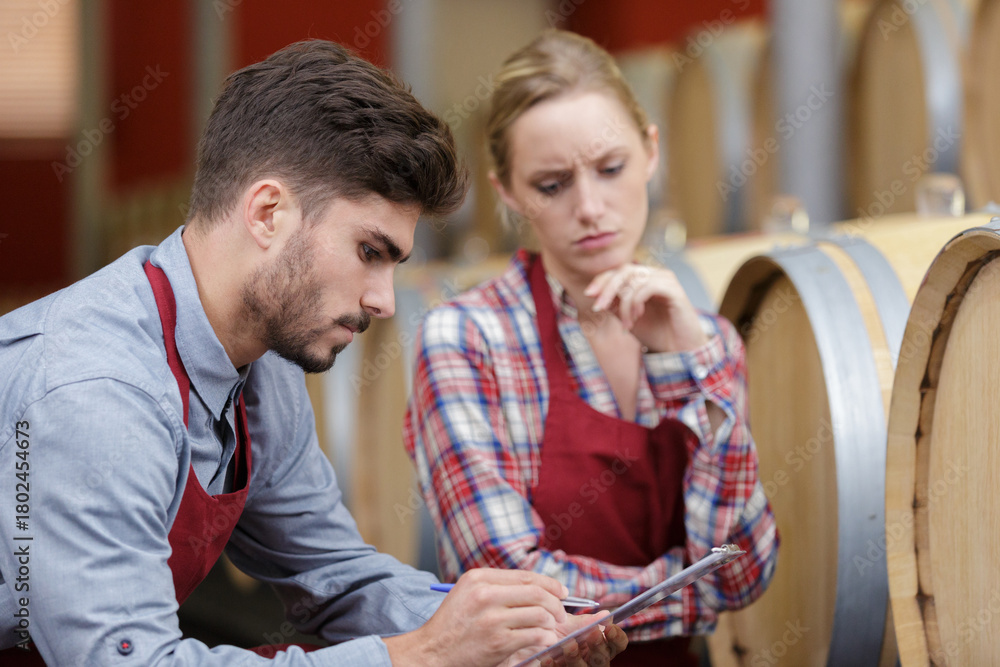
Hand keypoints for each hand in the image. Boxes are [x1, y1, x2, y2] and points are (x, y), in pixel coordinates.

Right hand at [384, 568, 570, 666]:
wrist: (432, 652)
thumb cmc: (453, 624)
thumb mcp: (468, 592)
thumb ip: (496, 585)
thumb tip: (536, 586)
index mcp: (479, 578)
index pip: (526, 576)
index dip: (549, 583)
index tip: (561, 592)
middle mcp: (486, 594)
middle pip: (537, 592)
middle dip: (556, 604)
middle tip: (561, 614)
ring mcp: (492, 618)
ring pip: (539, 614)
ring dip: (551, 623)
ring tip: (550, 629)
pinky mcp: (498, 641)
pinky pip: (534, 635)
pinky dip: (544, 638)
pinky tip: (542, 640)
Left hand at [504, 612, 628, 666]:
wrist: (520, 649)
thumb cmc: (546, 635)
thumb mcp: (565, 627)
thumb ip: (583, 623)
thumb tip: (606, 614)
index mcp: (596, 646)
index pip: (616, 644)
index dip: (617, 636)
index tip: (609, 626)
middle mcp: (590, 661)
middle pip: (604, 659)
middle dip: (599, 647)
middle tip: (591, 634)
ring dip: (577, 657)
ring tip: (567, 644)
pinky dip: (556, 666)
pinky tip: (547, 658)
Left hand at [584, 264, 706, 352]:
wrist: (678, 350)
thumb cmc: (654, 333)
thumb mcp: (626, 318)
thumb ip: (614, 304)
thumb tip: (595, 294)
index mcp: (644, 280)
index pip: (619, 271)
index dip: (602, 280)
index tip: (589, 295)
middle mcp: (656, 275)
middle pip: (625, 270)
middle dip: (608, 288)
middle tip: (599, 307)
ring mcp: (666, 280)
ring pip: (635, 279)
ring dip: (625, 304)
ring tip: (626, 324)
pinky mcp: (675, 289)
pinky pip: (649, 286)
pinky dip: (637, 301)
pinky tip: (637, 317)